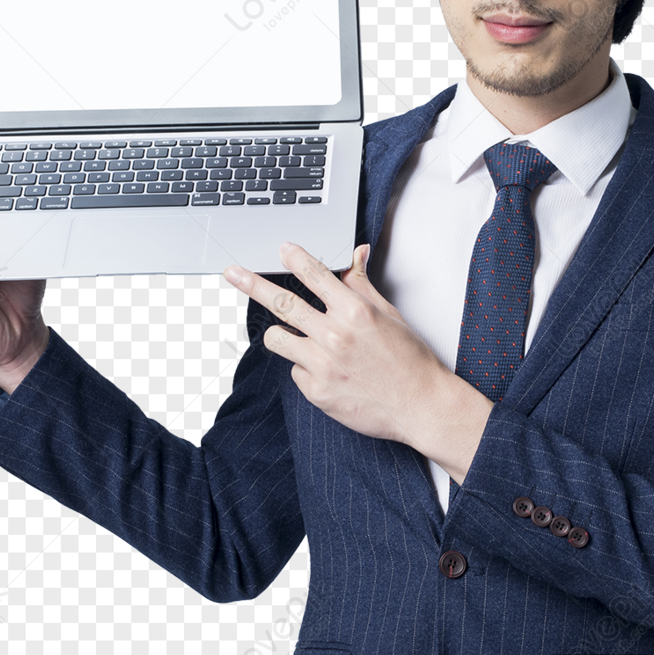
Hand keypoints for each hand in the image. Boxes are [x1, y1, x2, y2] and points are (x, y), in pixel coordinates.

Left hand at [223, 241, 493, 481]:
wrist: (421, 405)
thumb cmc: (409, 360)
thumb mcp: (390, 314)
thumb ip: (363, 284)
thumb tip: (356, 253)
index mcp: (355, 312)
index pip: (315, 275)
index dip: (294, 258)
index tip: (281, 249)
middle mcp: (335, 336)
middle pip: (281, 303)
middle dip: (252, 284)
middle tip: (233, 273)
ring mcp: (322, 365)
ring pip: (276, 338)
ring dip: (282, 333)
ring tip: (300, 337)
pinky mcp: (316, 391)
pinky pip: (295, 370)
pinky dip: (306, 367)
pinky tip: (329, 371)